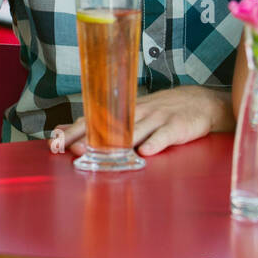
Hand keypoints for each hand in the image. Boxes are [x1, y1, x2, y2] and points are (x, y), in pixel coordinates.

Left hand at [50, 86, 233, 157]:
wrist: (202, 103)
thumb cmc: (161, 113)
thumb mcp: (132, 115)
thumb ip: (103, 126)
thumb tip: (67, 133)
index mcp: (124, 112)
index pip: (94, 120)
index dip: (75, 130)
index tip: (56, 140)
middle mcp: (137, 113)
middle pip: (110, 126)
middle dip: (90, 138)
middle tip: (72, 148)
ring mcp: (157, 119)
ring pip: (135, 131)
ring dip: (118, 143)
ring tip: (101, 153)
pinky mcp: (177, 127)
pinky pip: (164, 135)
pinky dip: (155, 143)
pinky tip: (146, 152)